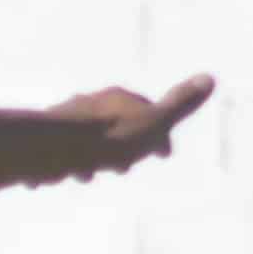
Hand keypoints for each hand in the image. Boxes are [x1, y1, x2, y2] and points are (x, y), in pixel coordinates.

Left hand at [25, 73, 214, 185]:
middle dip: (124, 147)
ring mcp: (66, 118)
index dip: (159, 135)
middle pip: (115, 125)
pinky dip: (64, 163)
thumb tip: (210, 78)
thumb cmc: (105, 141)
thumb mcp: (151, 125)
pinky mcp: (42, 137)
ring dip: (92, 158)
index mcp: (120, 99)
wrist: (50, 148)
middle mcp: (92, 103)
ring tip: (88, 175)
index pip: (148, 113)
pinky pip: (57, 151)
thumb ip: (178, 105)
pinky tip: (58, 176)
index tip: (163, 156)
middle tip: (123, 168)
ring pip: (86, 139)